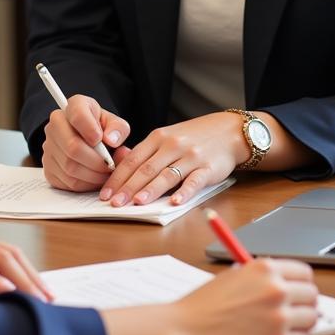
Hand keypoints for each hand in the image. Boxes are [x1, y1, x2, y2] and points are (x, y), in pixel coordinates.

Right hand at [40, 94, 130, 191]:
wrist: (87, 140)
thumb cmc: (102, 130)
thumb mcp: (114, 124)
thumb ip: (118, 128)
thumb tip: (111, 139)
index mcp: (74, 106)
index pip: (77, 114)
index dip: (90, 129)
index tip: (101, 139)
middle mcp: (56, 125)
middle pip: (72, 146)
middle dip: (96, 160)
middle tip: (110, 165)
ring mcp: (49, 147)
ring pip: (70, 167)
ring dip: (93, 175)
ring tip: (105, 172)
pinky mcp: (49, 168)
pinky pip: (67, 181)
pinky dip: (85, 184)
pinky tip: (94, 178)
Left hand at [100, 112, 245, 206]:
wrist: (228, 131)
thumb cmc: (193, 138)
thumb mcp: (167, 137)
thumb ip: (148, 153)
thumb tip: (122, 173)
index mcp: (157, 138)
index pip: (132, 159)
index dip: (117, 177)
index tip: (106, 194)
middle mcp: (172, 145)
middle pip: (146, 169)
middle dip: (128, 187)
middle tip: (115, 203)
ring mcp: (190, 156)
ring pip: (166, 175)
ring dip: (150, 190)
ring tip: (137, 203)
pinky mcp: (208, 168)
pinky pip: (194, 181)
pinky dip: (184, 191)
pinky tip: (174, 202)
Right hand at [101, 258, 317, 334]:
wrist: (186, 331)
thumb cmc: (203, 304)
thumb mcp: (233, 277)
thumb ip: (260, 277)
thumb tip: (283, 282)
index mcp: (264, 269)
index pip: (304, 272)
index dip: (302, 282)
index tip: (298, 290)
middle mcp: (276, 291)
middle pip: (312, 295)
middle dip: (305, 303)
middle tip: (293, 310)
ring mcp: (278, 319)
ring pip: (312, 320)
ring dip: (301, 324)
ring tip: (284, 326)